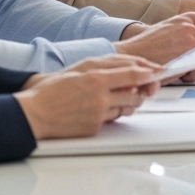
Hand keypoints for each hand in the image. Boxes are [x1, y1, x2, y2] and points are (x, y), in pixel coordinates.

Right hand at [14, 55, 161, 139]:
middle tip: (141, 87)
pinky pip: (113, 119)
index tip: (159, 71)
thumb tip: (133, 67)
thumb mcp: (81, 67)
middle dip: (141, 91)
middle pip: (135, 93)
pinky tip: (100, 108)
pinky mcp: (95, 128)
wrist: (35, 114)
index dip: (150, 72)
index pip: (134, 74)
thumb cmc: (55, 89)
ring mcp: (98, 114)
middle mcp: (100, 96)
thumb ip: (108, 66)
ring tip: (115, 97)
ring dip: (128, 102)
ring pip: (127, 108)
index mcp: (96, 78)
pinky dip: (112, 113)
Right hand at [114, 12, 194, 64]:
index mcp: (189, 17)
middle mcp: (192, 26)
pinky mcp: (186, 56)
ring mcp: (191, 40)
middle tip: (191, 63)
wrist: (128, 56)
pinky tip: (175, 72)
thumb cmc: (148, 47)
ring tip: (178, 67)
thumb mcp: (171, 30)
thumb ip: (191, 34)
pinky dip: (189, 75)